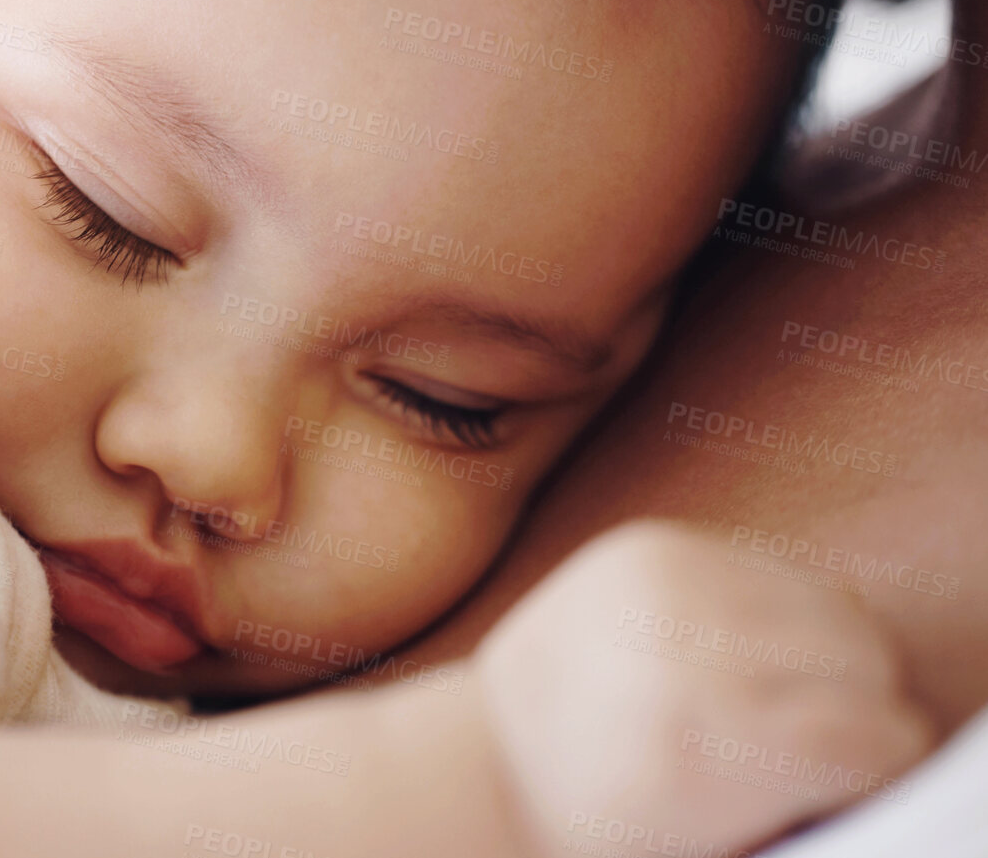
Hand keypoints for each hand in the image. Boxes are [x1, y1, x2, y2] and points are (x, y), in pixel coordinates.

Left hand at [475, 520, 931, 856]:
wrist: (494, 755)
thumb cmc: (612, 821)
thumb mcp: (712, 838)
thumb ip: (803, 789)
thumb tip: (876, 744)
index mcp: (697, 745)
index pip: (880, 738)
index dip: (876, 769)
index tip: (835, 785)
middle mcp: (677, 650)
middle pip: (867, 661)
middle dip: (859, 708)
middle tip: (807, 746)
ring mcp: (661, 583)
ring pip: (836, 606)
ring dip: (829, 656)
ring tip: (777, 698)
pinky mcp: (649, 546)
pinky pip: (779, 570)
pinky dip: (786, 613)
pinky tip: (744, 653)